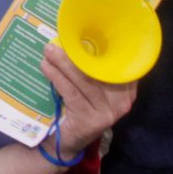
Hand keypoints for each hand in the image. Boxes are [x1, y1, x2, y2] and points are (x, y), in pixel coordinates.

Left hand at [40, 39, 137, 158]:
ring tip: (48, 52)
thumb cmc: (80, 107)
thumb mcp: (92, 87)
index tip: (84, 33)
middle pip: (98, 70)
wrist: (67, 141)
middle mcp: (122, 102)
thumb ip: (92, 68)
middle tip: (56, 42)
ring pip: (84, 80)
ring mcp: (107, 113)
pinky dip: (57, 77)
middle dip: (76, 54)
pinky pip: (71, 92)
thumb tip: (74, 37)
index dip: (101, 46)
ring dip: (63, 63)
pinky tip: (46, 67)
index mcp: (126, 89)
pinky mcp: (90, 120)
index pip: (118, 63)